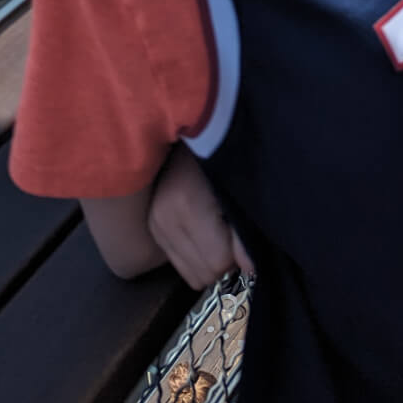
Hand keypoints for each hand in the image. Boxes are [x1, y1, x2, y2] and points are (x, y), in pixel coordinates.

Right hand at [147, 147, 254, 289]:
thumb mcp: (240, 186)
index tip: (248, 234)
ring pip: (191, 274)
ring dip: (211, 260)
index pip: (219, 262)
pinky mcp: (152, 227)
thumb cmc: (226, 150)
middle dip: (226, 260)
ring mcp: (154, 224)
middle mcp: (163, 219)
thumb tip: (250, 270)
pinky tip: (207, 230)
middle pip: (204, 273)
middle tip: (236, 232)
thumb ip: (244, 230)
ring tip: (222, 230)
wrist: (191, 128)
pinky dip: (198, 255)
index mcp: (186, 206)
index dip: (240, 254)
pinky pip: (181, 263)